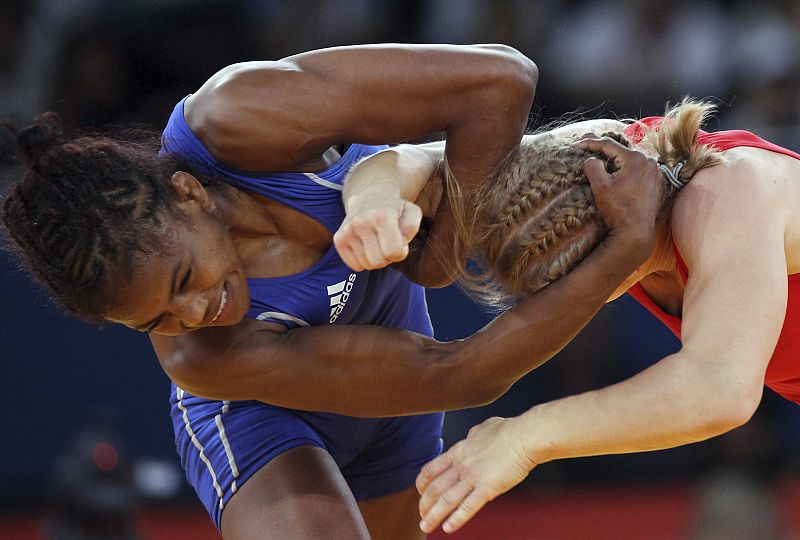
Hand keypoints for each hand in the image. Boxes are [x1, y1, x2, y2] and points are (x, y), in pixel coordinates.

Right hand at [334, 198, 421, 270]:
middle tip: (388, 244)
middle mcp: (361, 222)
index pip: (394, 251)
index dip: (401, 252)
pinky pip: (355, 266)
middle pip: (379, 261)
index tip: (400, 242)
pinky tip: (367, 247)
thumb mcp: (411, 212)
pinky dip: (363, 262)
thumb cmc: (394, 210)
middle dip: (388, 257)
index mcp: (381, 216)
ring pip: (367, 265)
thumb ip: (412, 227)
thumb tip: (401, 242)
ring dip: (376, 259)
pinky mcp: (338, 239)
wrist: (368, 198)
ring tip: (378, 244)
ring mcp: (347, 231)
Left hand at [416, 416, 535, 533]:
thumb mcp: (482, 428)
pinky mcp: (487, 489)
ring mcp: (472, 477)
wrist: (523, 436)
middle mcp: (461, 465)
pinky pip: (468, 507)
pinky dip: (456, 519)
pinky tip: (448, 528)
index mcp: (459, 451)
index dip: (422, 483)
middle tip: (422, 514)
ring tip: (426, 526)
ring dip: (433, 515)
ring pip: (446, 500)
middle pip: (434, 488)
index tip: (421, 491)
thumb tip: (471, 436)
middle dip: (424, 504)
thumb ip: (473, 436)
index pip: (431, 469)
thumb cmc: (508, 430)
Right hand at [574, 136, 664, 253]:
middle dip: (603, 149)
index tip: (577, 143)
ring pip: (630, 160)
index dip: (590, 143)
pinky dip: (626, 169)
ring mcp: (655, 173)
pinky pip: (639, 170)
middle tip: (587, 146)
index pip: (609, 145)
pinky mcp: (657, 184)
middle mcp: (649, 162)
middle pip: (621, 151)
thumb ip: (593, 166)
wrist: (635, 232)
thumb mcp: (600, 186)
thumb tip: (592, 159)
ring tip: (601, 158)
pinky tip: (617, 173)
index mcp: (635, 159)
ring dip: (616, 159)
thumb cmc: (617, 210)